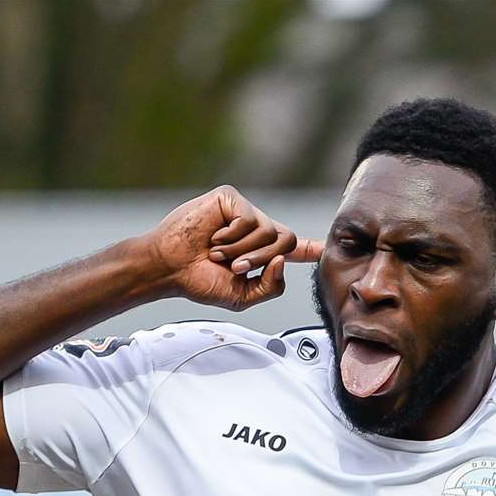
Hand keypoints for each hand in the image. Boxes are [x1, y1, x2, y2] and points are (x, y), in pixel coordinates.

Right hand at [142, 185, 322, 310]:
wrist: (170, 268)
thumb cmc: (200, 281)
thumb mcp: (242, 296)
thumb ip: (270, 286)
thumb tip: (283, 260)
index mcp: (260, 253)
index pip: (292, 249)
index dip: (310, 248)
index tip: (326, 247)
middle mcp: (255, 230)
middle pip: (286, 241)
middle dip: (263, 260)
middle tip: (235, 268)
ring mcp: (244, 212)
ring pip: (270, 232)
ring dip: (244, 251)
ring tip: (218, 255)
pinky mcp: (230, 199)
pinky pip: (250, 219)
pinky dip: (233, 236)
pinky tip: (214, 239)